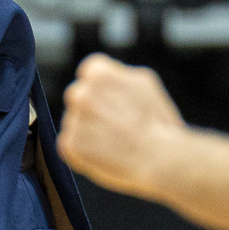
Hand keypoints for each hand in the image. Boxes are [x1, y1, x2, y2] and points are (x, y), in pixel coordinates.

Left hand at [59, 54, 183, 194]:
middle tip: (116, 125)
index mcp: (97, 73)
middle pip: (79, 97)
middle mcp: (80, 94)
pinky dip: (85, 151)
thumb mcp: (143, 83)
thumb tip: (100, 79)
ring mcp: (73, 119)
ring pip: (76, 122)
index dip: (102, 89)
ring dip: (90, 131)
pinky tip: (106, 154)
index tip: (113, 101)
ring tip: (116, 142)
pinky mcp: (70, 144)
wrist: (158, 157)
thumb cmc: (156, 119)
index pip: (89, 73)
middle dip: (93, 109)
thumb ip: (116, 77)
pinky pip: (72, 144)